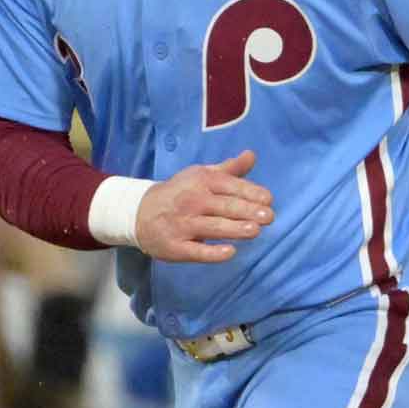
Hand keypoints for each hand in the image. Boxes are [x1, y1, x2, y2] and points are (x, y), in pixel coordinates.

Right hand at [136, 150, 273, 262]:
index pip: (228, 185)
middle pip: (223, 206)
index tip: (268, 200)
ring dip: (233, 229)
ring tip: (255, 231)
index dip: (249, 192)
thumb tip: (252, 155)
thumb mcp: (201, 175)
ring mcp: (182, 224)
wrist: (140, 212)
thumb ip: (229, 169)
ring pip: (211, 227)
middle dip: (246, 211)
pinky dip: (212, 252)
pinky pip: (196, 251)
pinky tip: (229, 252)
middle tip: (269, 216)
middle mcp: (192, 201)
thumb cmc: (180, 193)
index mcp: (200, 181)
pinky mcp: (175, 246)